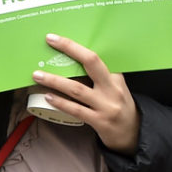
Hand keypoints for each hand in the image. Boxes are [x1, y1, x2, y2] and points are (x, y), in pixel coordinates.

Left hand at [35, 34, 139, 152]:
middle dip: (70, 49)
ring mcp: (106, 106)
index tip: (57, 38)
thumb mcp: (115, 88)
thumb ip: (100, 77)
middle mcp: (113, 89)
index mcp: (116, 78)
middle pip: (92, 63)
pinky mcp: (100, 121)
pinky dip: (61, 102)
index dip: (76, 46)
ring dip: (55, 80)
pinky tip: (48, 96)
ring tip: (37, 75)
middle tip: (50, 40)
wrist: (133, 134)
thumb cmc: (118, 107)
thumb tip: (72, 61)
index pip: (97, 57)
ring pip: (78, 89)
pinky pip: (76, 110)